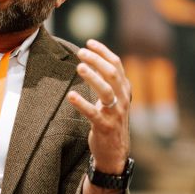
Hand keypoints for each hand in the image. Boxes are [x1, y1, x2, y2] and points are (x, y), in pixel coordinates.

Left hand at [66, 40, 130, 173]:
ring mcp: (115, 113)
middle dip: (97, 60)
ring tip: (79, 67)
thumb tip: (93, 62)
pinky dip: (82, 104)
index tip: (89, 42)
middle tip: (81, 52)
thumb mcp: (112, 100)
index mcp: (124, 90)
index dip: (104, 52)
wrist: (114, 151)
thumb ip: (107, 83)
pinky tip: (70, 96)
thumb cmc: (109, 121)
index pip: (117, 65)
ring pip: (106, 91)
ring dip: (92, 77)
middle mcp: (122, 99)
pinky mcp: (105, 126)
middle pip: (112, 74)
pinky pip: (93, 113)